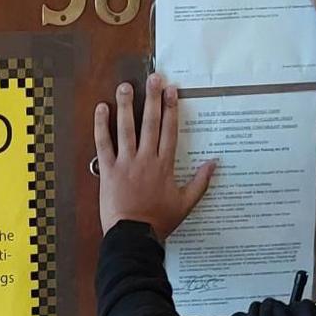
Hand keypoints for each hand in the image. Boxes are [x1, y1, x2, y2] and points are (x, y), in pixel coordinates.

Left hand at [95, 73, 215, 239]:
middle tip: (154, 78)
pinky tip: (101, 108)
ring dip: (126, 105)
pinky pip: (103, 144)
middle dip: (153, 98)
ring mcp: (126, 163)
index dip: (171, 109)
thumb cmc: (159, 221)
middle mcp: (146, 159)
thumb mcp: (185, 203)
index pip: (170, 130)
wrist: (134, 236)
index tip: (172, 90)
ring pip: (126, 128)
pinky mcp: (107, 170)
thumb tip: (215, 163)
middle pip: (151, 123)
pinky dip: (101, 126)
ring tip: (125, 86)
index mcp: (165, 165)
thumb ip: (201, 182)